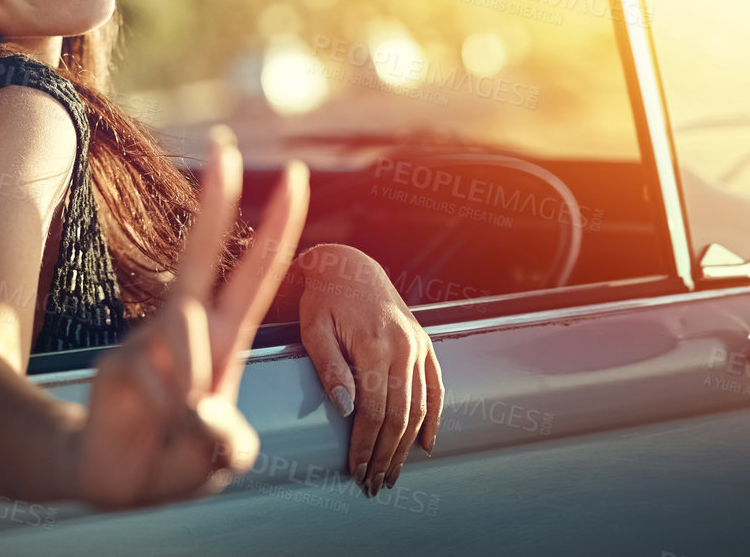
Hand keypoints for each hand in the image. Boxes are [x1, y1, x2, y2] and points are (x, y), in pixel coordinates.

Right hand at [68, 127, 308, 510]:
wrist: (110, 477)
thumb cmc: (173, 458)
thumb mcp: (223, 454)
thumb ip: (227, 437)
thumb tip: (199, 404)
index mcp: (223, 338)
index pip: (258, 273)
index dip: (278, 227)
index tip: (297, 178)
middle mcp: (186, 329)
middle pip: (203, 252)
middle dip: (216, 198)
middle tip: (225, 143)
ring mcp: (150, 341)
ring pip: (187, 347)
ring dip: (187, 407)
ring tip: (168, 435)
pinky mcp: (118, 361)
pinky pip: (157, 389)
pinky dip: (160, 426)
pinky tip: (144, 432)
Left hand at [296, 245, 442, 496]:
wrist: (348, 264)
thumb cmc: (322, 298)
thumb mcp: (313, 327)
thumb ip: (330, 368)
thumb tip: (347, 409)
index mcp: (373, 344)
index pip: (373, 410)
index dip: (365, 446)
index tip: (356, 472)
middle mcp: (402, 346)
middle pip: (399, 416)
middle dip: (386, 455)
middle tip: (374, 485)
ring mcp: (418, 345)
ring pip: (419, 407)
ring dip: (407, 446)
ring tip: (393, 474)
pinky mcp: (425, 343)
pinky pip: (436, 386)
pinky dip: (434, 418)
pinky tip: (426, 445)